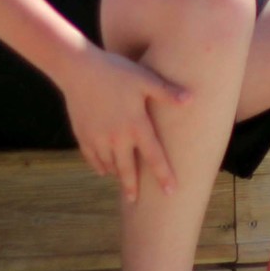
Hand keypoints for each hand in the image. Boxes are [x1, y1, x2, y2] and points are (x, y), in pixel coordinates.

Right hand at [61, 47, 191, 203]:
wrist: (78, 68)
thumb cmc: (116, 71)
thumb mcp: (145, 79)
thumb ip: (167, 92)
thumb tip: (192, 99)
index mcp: (136, 126)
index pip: (154, 157)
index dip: (163, 175)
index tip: (172, 192)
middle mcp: (117, 137)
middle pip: (127, 169)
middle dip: (133, 187)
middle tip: (135, 202)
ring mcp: (98, 138)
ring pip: (109, 165)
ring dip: (117, 175)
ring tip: (123, 183)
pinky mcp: (82, 135)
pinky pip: (92, 158)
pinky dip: (99, 166)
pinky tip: (103, 170)